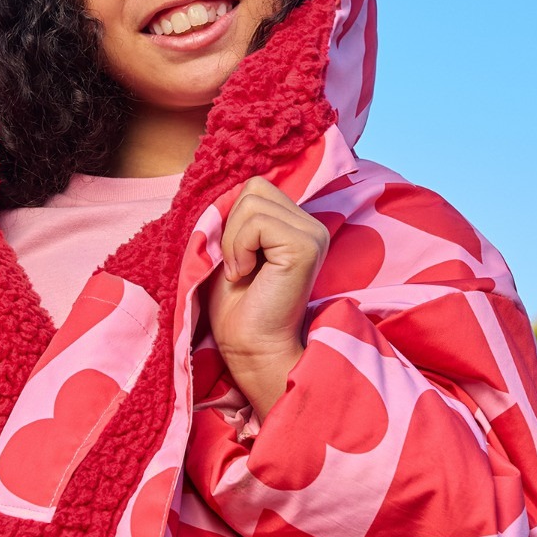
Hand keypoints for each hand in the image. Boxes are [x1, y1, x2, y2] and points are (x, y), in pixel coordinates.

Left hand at [207, 178, 329, 419]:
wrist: (249, 348)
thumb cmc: (237, 307)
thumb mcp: (230, 250)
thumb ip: (236, 217)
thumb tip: (223, 188)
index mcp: (296, 224)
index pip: (256, 188)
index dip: (233, 220)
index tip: (236, 259)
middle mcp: (312, 225)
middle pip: (253, 188)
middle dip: (231, 227)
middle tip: (238, 267)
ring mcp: (313, 234)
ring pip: (252, 202)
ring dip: (233, 241)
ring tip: (243, 273)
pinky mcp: (306, 246)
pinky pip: (256, 222)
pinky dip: (239, 248)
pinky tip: (247, 276)